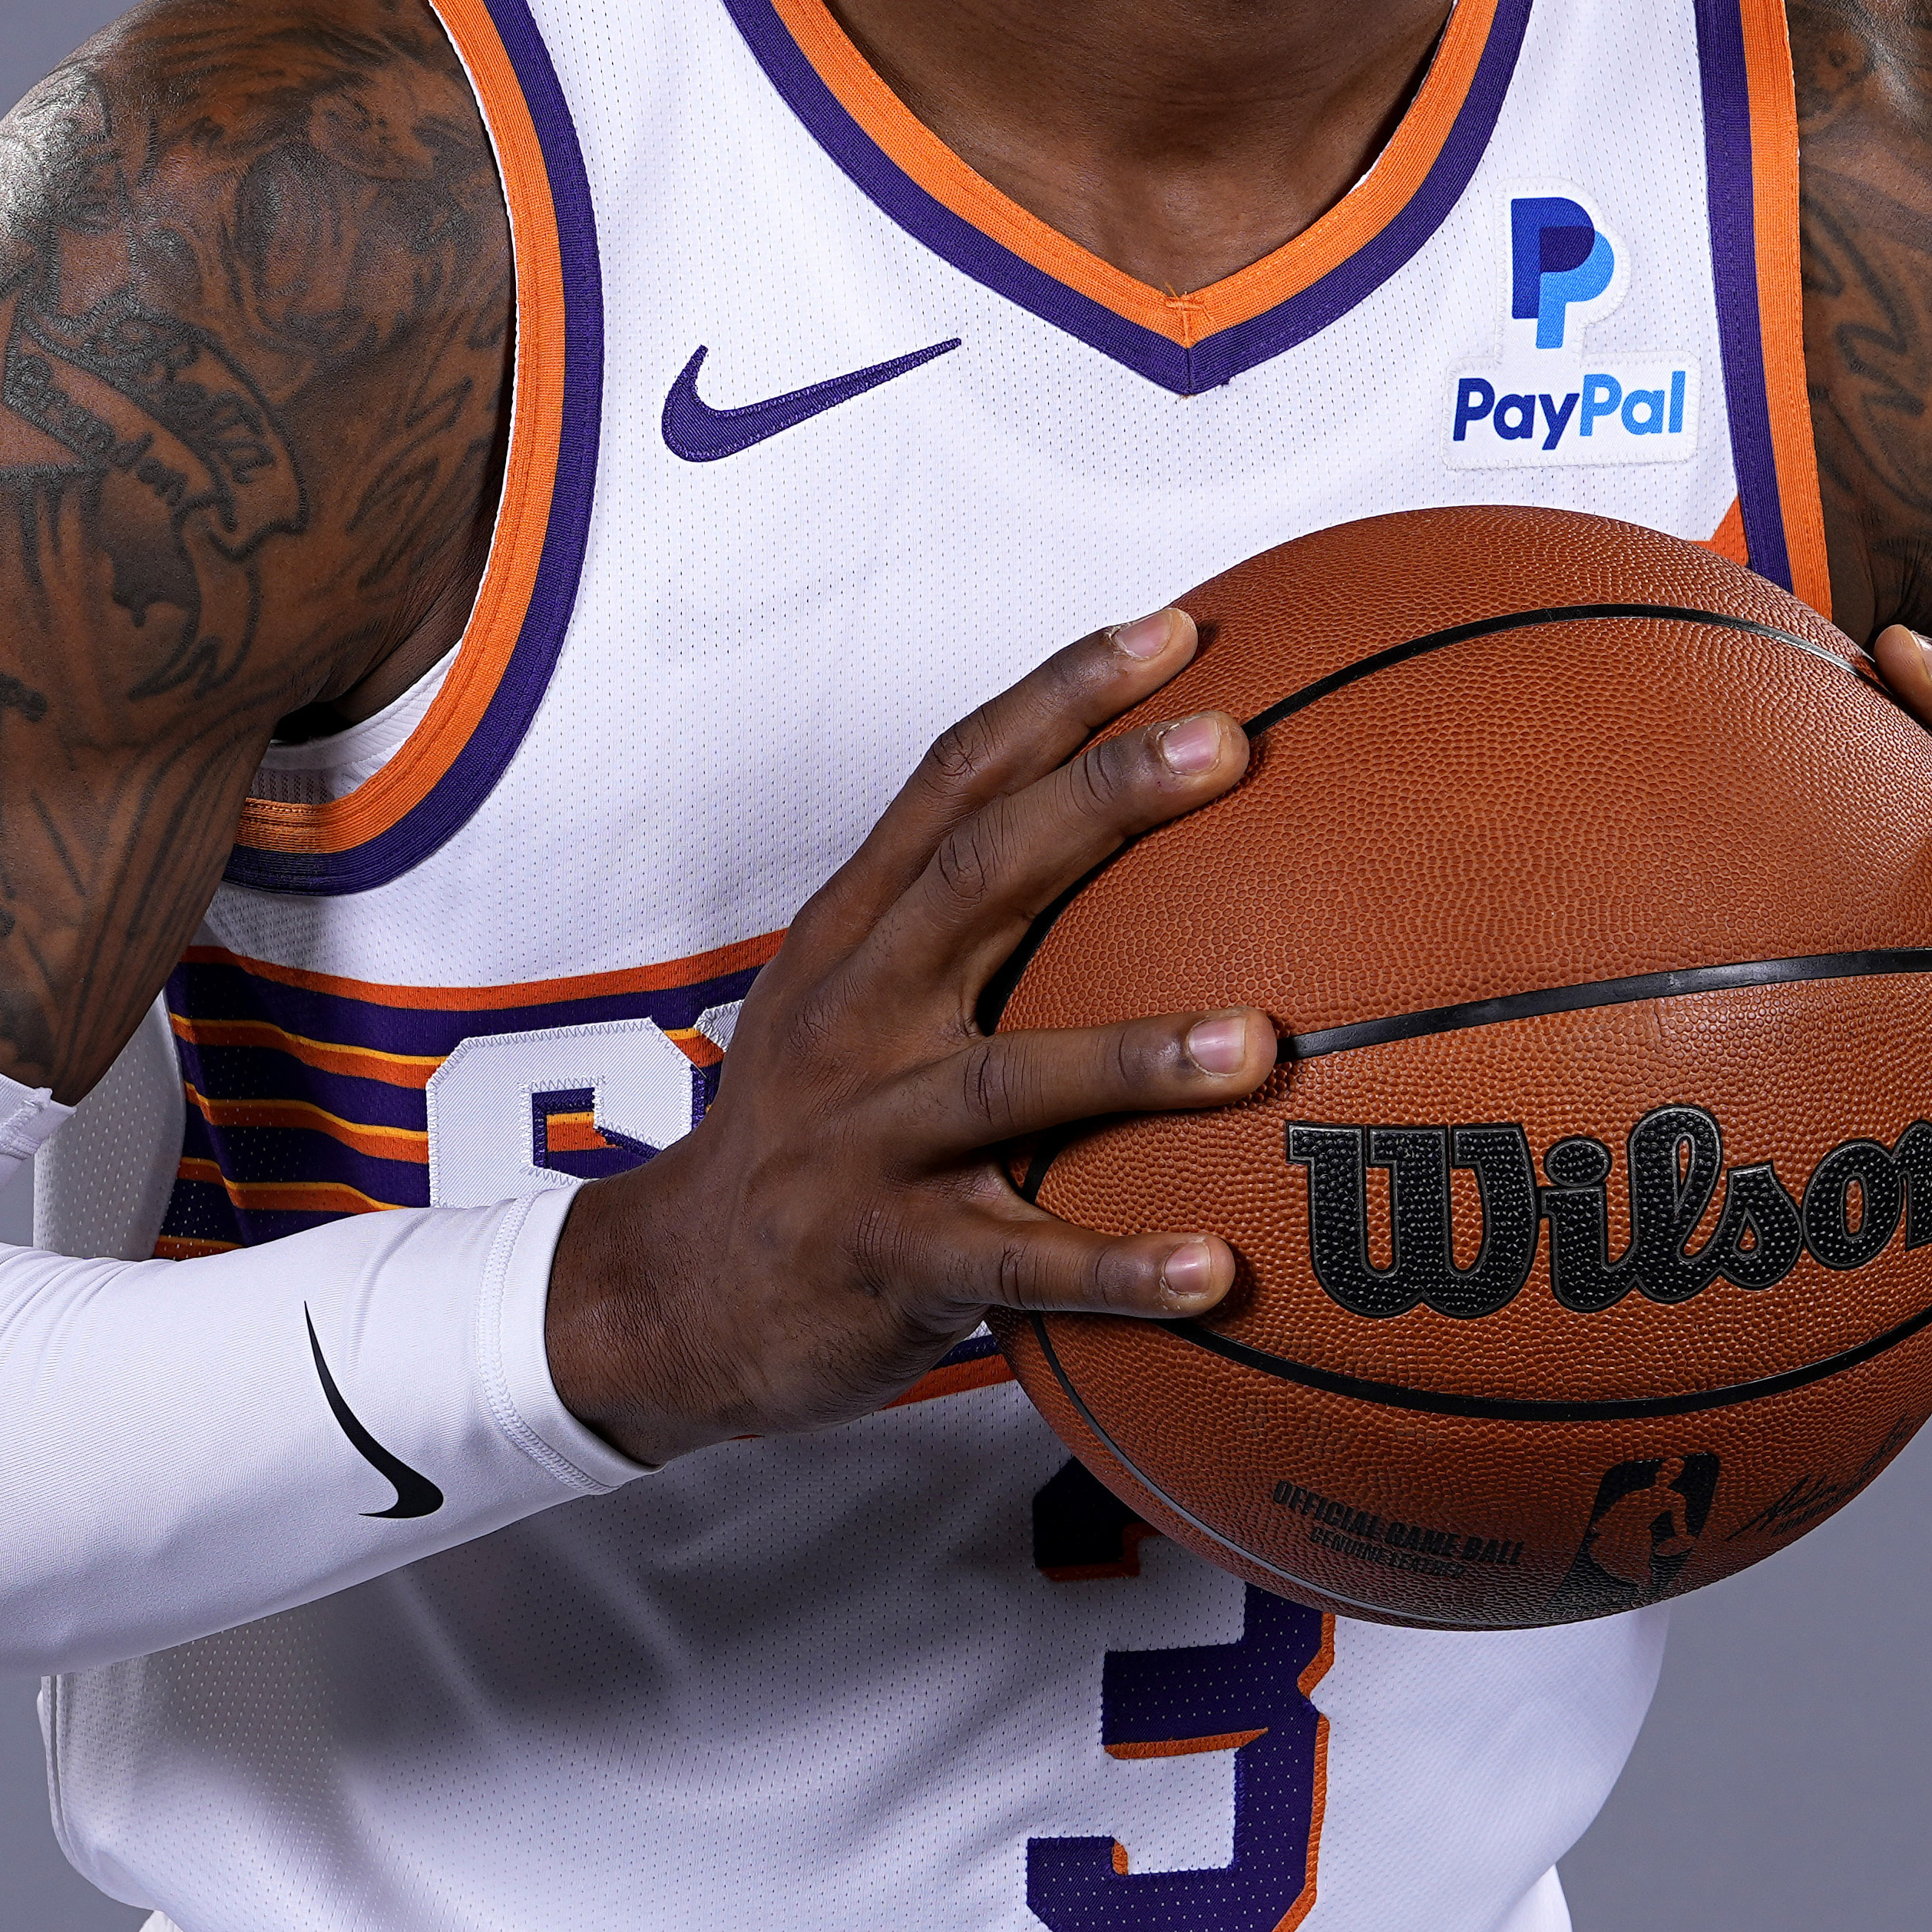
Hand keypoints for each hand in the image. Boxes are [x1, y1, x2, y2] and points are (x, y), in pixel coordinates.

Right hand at [545, 608, 1279, 1463]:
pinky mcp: (888, 1262)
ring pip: (1005, 1082)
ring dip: (1133, 1058)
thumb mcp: (849, 997)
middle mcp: (853, 1016)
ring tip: (1258, 1043)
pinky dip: (1113, 1268)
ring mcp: (865, 1140)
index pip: (954, 780)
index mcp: (853, 936)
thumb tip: (1132, 822)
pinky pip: (1014, 1269)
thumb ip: (963, 918)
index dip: (1058, 697)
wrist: (673, 1298)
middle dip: (1099, 801)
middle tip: (1227, 745)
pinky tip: (1215, 1270)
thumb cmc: (807, 1132)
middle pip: (974, 879)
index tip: (1176, 632)